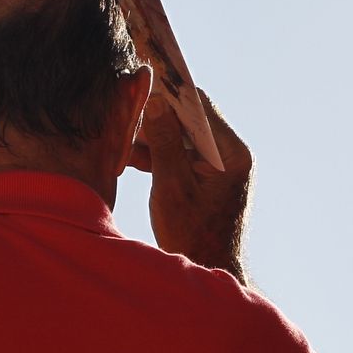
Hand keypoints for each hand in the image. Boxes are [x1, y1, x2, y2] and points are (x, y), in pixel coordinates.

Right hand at [128, 88, 253, 282]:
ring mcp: (218, 166)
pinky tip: (129, 157)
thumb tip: (154, 102)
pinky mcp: (205, 178)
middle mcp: (230, 154)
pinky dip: (157, 155)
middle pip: (189, 120)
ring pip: (180, 137)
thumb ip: (165, 143)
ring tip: (121, 141)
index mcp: (232, 153)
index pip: (199, 106)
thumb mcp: (172, 187)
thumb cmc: (192, 236)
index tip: (141, 80)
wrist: (208, 271)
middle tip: (123, 114)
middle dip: (154, 117)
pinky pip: (180, 155)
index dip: (169, 92)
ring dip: (151, 138)